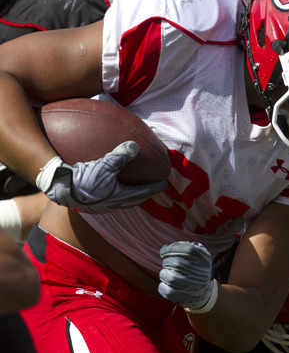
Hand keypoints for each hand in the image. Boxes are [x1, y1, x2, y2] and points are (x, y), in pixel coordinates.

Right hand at [36, 141, 166, 212]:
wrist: (60, 189)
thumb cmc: (83, 179)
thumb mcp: (105, 165)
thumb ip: (120, 156)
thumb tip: (135, 146)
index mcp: (120, 197)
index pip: (143, 192)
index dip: (154, 188)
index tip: (164, 185)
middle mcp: (112, 204)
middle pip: (133, 200)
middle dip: (143, 194)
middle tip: (151, 188)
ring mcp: (101, 205)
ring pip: (120, 201)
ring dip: (129, 195)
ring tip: (132, 187)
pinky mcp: (90, 203)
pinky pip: (108, 197)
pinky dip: (114, 192)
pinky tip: (108, 185)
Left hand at [159, 241, 217, 312]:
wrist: (204, 291)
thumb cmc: (195, 267)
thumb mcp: (197, 254)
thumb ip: (183, 246)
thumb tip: (164, 248)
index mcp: (205, 259)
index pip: (187, 249)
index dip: (172, 248)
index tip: (164, 251)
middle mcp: (201, 273)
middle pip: (177, 263)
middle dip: (166, 262)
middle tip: (166, 263)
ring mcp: (195, 286)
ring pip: (171, 278)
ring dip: (163, 274)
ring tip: (165, 274)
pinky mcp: (187, 298)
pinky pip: (169, 292)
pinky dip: (162, 287)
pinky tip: (164, 284)